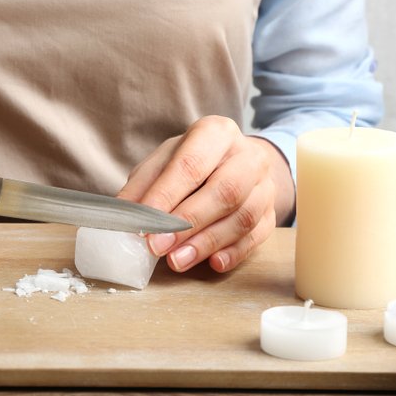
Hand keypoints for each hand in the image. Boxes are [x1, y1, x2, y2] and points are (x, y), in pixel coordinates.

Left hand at [117, 116, 293, 273]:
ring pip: (243, 217)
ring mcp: (264, 185)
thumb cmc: (192, 162)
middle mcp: (247, 155)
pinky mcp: (272, 212)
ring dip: (207, 243)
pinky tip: (213, 263)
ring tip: (177, 261)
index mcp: (216, 133)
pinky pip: (258, 236)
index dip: (167, 196)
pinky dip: (234, 252)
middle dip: (188, 224)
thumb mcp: (163, 163)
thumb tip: (123, 216)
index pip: (191, 165)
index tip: (145, 225)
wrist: (236, 163)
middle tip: (158, 247)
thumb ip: (143, 186)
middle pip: (224, 191)